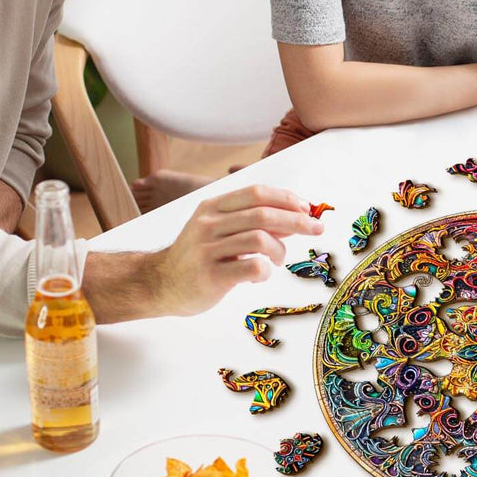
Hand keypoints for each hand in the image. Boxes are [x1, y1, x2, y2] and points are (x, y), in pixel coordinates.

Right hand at [150, 185, 323, 316]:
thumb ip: (253, 221)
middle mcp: (208, 224)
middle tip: (316, 229)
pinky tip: (259, 275)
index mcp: (213, 207)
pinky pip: (253, 268)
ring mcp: (207, 250)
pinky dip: (265, 271)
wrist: (160, 283)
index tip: (307, 208)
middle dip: (298, 220)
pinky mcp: (211, 276)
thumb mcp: (220, 229)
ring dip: (279, 250)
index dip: (286, 198)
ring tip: (276, 259)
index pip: (256, 193)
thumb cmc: (199, 255)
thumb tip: (295, 216)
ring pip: (260, 239)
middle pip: (263, 214)